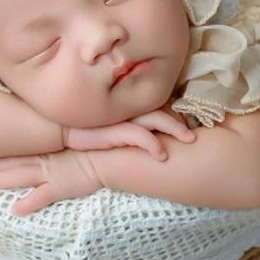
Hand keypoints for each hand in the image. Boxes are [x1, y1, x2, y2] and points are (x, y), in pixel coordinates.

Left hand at [0, 148, 104, 216]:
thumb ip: (67, 145)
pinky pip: (41, 196)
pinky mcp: (61, 186)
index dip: (8, 153)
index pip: (25, 150)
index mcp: (52, 149)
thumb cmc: (100, 148)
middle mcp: (49, 160)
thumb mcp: (79, 143)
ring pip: (24, 175)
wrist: (112, 156)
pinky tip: (15, 210)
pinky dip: (28, 203)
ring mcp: (54, 173)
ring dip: (7, 180)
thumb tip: (62, 145)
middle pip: (19, 162)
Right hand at [61, 109, 195, 160]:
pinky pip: (139, 137)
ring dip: (175, 129)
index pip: (160, 104)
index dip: (177, 110)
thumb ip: (129, 122)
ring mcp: (123, 118)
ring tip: (190, 139)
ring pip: (156, 119)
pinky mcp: (115, 131)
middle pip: (163, 108)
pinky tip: (162, 155)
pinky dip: (153, 145)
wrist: (60, 127)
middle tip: (199, 129)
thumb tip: (150, 129)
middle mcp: (130, 109)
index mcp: (132, 105)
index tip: (194, 119)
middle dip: (182, 118)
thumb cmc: (87, 126)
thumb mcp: (111, 122)